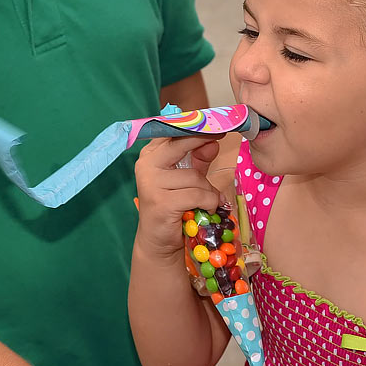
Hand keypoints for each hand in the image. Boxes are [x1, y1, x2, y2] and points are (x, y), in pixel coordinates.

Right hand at [134, 136, 221, 263]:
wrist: (158, 240)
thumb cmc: (173, 205)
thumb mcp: (186, 178)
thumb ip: (198, 159)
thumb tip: (213, 141)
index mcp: (150, 155)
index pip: (172, 131)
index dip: (193, 127)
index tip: (213, 125)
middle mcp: (146, 165)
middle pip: (181, 143)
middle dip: (202, 141)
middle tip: (219, 140)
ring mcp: (151, 183)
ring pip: (195, 176)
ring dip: (208, 190)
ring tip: (207, 201)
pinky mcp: (162, 202)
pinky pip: (198, 194)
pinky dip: (209, 202)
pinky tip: (206, 209)